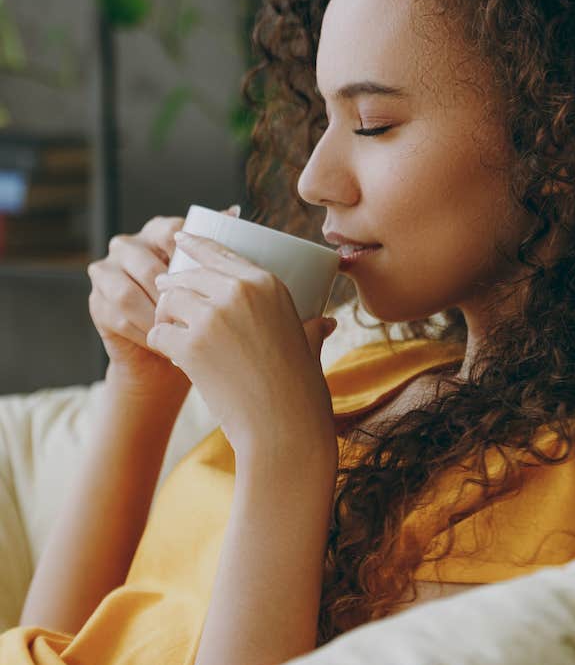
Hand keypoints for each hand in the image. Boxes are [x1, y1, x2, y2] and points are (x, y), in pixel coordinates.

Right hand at [86, 207, 239, 401]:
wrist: (169, 350)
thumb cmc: (195, 306)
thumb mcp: (208, 275)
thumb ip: (215, 244)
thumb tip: (234, 211)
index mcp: (155, 232)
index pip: (169, 231)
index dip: (186, 255)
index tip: (206, 281)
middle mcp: (127, 246)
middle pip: (145, 265)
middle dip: (171, 295)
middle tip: (195, 317)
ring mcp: (106, 272)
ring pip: (127, 293)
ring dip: (155, 316)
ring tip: (179, 332)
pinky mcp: (97, 302)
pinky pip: (117, 317)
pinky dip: (144, 333)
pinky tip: (164, 343)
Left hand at [147, 230, 338, 464]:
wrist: (283, 425)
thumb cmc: (300, 388)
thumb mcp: (309, 344)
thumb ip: (311, 327)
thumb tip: (325, 323)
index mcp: (268, 283)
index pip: (220, 251)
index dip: (195, 243)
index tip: (179, 238)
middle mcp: (239, 292)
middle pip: (188, 275)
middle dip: (173, 285)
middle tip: (167, 296)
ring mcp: (213, 316)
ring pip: (169, 300)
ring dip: (166, 317)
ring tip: (172, 331)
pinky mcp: (191, 344)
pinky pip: (159, 333)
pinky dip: (162, 344)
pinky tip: (174, 356)